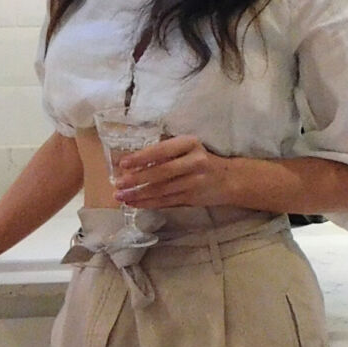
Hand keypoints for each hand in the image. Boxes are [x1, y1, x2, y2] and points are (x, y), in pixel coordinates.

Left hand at [112, 134, 235, 208]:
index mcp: (190, 143)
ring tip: (121, 196)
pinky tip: (134, 203)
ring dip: (139, 194)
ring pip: (162, 190)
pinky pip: (166, 202)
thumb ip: (165, 152)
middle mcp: (194, 162)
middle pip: (161, 172)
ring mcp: (194, 182)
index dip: (142, 157)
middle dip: (136, 179)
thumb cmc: (201, 159)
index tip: (123, 163)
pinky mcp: (192, 198)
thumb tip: (131, 160)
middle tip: (117, 184)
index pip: (162, 150)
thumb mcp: (187, 147)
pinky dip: (148, 203)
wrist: (229, 179)